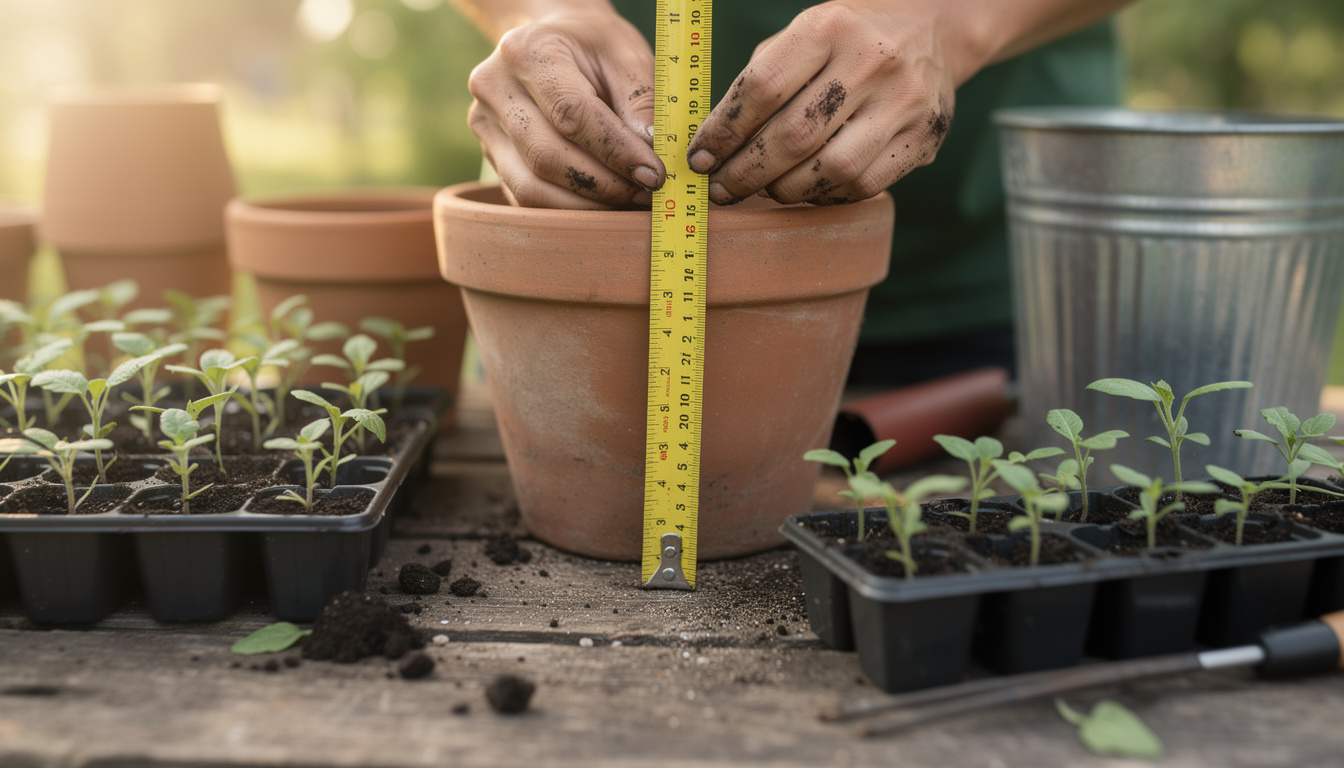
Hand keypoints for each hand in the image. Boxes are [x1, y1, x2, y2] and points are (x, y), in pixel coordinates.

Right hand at [466, 9, 665, 208]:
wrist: (551, 40)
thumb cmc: (593, 45)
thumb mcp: (626, 53)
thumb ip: (642, 101)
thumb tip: (650, 156)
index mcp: (527, 51)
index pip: (571, 113)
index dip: (615, 151)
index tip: (653, 173)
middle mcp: (494, 88)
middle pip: (547, 156)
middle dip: (604, 185)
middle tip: (646, 194)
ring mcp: (485, 125)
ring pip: (532, 188)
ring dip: (587, 206)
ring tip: (628, 201)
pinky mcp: (491, 155)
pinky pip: (526, 198)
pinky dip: (569, 209)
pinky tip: (602, 202)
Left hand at [685, 0, 971, 205]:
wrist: (931, 30)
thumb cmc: (846, 40)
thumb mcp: (802, 36)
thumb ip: (760, 82)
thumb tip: (712, 146)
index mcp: (828, 27)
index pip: (762, 89)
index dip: (723, 132)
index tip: (699, 158)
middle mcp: (871, 62)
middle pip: (794, 137)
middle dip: (746, 172)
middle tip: (721, 189)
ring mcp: (904, 103)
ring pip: (829, 171)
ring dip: (784, 190)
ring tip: (766, 188)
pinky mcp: (924, 138)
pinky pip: (862, 186)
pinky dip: (825, 196)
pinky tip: (808, 189)